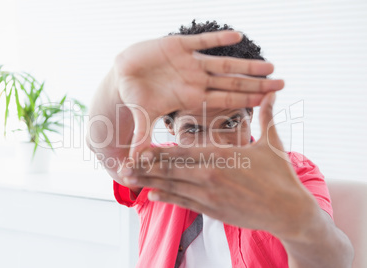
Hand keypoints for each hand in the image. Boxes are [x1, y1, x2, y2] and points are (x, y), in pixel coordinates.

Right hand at [114, 31, 284, 155]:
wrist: (124, 73)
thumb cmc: (138, 96)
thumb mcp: (144, 117)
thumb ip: (144, 138)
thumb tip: (136, 162)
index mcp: (192, 97)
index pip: (224, 99)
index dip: (246, 99)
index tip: (268, 101)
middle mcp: (195, 80)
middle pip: (232, 82)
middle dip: (256, 83)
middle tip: (282, 84)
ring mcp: (189, 62)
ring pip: (223, 63)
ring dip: (246, 65)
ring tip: (270, 65)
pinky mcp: (177, 44)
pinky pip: (202, 40)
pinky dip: (218, 39)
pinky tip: (237, 36)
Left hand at [120, 93, 319, 239]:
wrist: (289, 211)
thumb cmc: (280, 176)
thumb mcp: (272, 144)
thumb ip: (267, 118)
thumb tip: (272, 94)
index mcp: (221, 157)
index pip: (182, 152)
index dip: (159, 151)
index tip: (140, 149)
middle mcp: (210, 176)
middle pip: (171, 170)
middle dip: (146, 168)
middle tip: (123, 167)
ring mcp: (210, 195)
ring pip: (173, 188)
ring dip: (150, 184)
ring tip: (130, 181)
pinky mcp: (213, 211)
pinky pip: (185, 203)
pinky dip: (168, 199)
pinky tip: (153, 196)